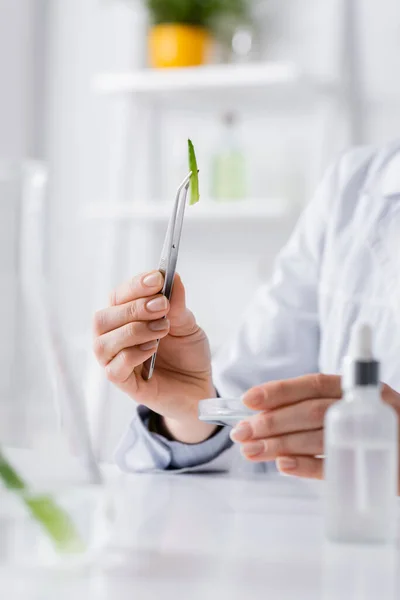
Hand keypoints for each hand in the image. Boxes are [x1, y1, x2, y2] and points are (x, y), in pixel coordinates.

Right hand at [93, 271, 215, 442]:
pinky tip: (152, 349)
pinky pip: (113, 369)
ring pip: (104, 343)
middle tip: (162, 306)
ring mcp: (116, 361)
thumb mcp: (188, 325)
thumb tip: (172, 277)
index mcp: (127, 318)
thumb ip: (177, 305)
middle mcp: (115, 337)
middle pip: (103, 318)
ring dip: (133, 331)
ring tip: (161, 330)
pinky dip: (131, 355)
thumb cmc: (187, 354)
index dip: (135, 285)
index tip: (157, 279)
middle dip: (133, 308)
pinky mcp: (124, 384)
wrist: (199, 386)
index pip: (119, 296)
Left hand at [230, 374, 399, 480]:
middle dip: (272, 422)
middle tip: (242, 432)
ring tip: (251, 451)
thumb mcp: (348, 406)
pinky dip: (307, 466)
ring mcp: (370, 438)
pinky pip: (335, 467)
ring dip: (281, 445)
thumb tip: (261, 411)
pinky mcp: (374, 467)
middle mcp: (363, 408)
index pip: (313, 384)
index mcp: (355, 388)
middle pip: (312, 412)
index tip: (249, 399)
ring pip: (318, 439)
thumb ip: (313, 405)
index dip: (280, 391)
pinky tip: (283, 465)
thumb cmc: (369, 425)